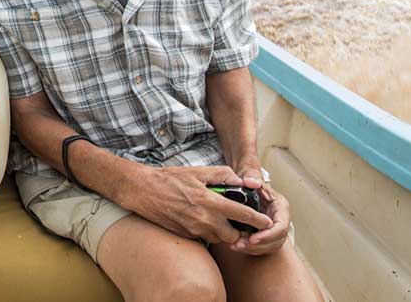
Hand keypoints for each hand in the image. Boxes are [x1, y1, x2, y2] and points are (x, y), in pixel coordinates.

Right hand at [125, 164, 273, 244]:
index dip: (258, 220)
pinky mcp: (186, 235)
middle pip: (233, 236)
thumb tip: (242, 180)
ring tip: (222, 220)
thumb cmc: (170, 179)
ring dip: (224, 233)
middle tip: (242, 224)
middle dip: (240, 232)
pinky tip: (205, 220)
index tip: (267, 222)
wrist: (144, 191)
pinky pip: (205, 238)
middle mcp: (204, 219)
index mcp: (210, 201)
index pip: (242, 215)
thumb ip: (222, 174)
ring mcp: (194, 229)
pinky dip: (210, 232)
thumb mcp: (198, 171)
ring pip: (219, 239)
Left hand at [229, 182, 290, 254]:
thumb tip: (253, 182)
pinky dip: (249, 248)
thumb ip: (251, 175)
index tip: (252, 239)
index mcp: (280, 207)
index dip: (268, 235)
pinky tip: (235, 245)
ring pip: (268, 246)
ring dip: (252, 249)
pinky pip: (261, 247)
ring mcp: (273, 228)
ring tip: (235, 245)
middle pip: (276, 240)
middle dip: (258, 245)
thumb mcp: (249, 174)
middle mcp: (279, 219)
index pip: (281, 226)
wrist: (245, 183)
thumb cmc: (249, 179)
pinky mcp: (264, 234)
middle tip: (240, 245)